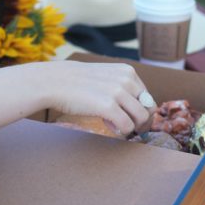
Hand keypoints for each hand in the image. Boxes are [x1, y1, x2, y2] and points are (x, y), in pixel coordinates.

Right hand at [36, 61, 153, 136]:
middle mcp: (127, 80)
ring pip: (141, 119)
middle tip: (133, 131)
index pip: (148, 97)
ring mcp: (118, 93)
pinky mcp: (108, 107)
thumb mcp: (106, 77)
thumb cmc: (79, 82)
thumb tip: (140, 109)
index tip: (134, 120)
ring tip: (119, 128)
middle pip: (149, 109)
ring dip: (133, 128)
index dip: (143, 111)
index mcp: (128, 72)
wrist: (55, 82)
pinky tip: (110, 127)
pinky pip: (127, 127)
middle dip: (144, 123)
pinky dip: (122, 132)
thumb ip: (123, 88)